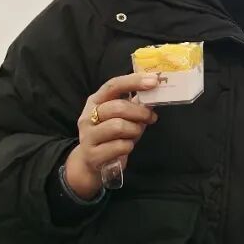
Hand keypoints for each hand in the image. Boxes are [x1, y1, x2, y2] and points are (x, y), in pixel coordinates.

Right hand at [64, 73, 160, 199]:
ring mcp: (88, 136)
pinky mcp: (92, 155)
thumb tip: (156, 89)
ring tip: (134, 134)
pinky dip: (128, 146)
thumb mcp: (123, 116)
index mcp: (96, 101)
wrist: (91, 162)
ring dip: (134, 130)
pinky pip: (119, 146)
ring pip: (118, 126)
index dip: (134, 82)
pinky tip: (125, 147)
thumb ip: (136, 103)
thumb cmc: (112, 135)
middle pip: (118, 107)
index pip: (113, 85)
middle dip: (140, 112)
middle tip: (150, 118)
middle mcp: (88, 116)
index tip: (154, 81)